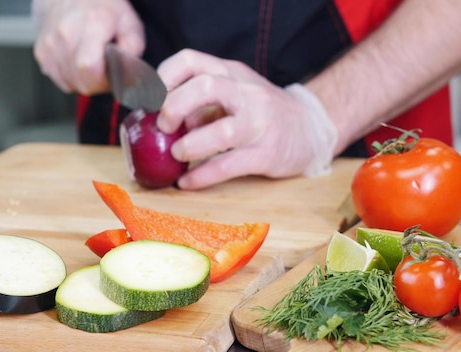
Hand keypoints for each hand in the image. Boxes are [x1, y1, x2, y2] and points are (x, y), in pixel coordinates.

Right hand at [32, 0, 143, 93]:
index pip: (88, 67)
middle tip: (105, 71)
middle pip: (79, 81)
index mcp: (91, 25)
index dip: (103, 80)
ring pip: (68, 83)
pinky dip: (70, 77)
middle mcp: (65, 34)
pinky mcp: (41, 51)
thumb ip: (132, 49)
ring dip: (83, 81)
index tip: (111, 76)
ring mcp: (50, 43)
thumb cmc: (104, 9)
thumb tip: (126, 70)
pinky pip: (58, 78)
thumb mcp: (130, 24)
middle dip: (97, 83)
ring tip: (92, 65)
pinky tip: (78, 64)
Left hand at [156, 49, 337, 189]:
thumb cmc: (263, 112)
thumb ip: (202, 102)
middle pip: (205, 87)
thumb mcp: (235, 94)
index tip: (149, 98)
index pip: (191, 60)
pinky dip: (201, 176)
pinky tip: (187, 182)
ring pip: (221, 130)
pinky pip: (228, 166)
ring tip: (176, 154)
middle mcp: (246, 93)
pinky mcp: (266, 153)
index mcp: (232, 73)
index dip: (163, 77)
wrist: (311, 129)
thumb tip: (159, 118)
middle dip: (173, 106)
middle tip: (162, 126)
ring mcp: (259, 123)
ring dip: (190, 145)